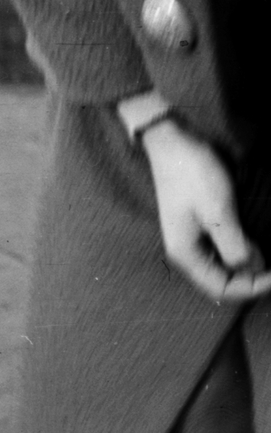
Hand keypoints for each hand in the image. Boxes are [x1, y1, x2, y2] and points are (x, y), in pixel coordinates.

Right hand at [139, 119, 270, 301]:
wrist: (172, 143)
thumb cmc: (192, 175)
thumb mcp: (218, 212)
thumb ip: (236, 246)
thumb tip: (256, 268)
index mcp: (185, 254)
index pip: (221, 289)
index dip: (252, 287)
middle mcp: (187, 252)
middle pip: (223, 281)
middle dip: (253, 278)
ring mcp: (193, 239)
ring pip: (226, 267)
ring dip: (250, 265)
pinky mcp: (201, 227)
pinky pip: (225, 250)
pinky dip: (244, 251)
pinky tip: (259, 241)